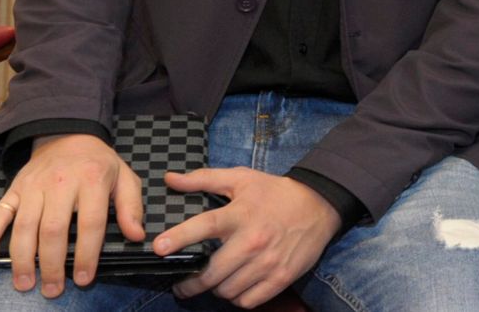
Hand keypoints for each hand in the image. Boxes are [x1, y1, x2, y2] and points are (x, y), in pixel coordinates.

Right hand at [0, 133, 144, 296]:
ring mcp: (33, 186)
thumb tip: (136, 235)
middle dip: (52, 264)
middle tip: (52, 290)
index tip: (84, 279)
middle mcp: (60, 182)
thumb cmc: (98, 163)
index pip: (90, 222)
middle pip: (53, 229)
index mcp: (92, 179)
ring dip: (23, 259)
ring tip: (25, 284)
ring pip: (25, 227)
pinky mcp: (13, 190)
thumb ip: (131, 206)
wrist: (67, 135)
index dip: (87, 254)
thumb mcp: (124, 177)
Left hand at [160, 168, 340, 307]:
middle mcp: (253, 239)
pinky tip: (237, 286)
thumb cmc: (275, 193)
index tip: (159, 248)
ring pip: (227, 291)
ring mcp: (268, 262)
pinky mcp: (281, 278)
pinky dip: (238, 298)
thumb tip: (170, 179)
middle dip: (190, 283)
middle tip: (184, 284)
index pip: (205, 225)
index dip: (180, 237)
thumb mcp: (242, 179)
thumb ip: (204, 179)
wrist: (320, 205)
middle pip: (211, 273)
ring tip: (215, 282)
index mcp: (241, 213)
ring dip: (216, 290)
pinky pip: (247, 301)